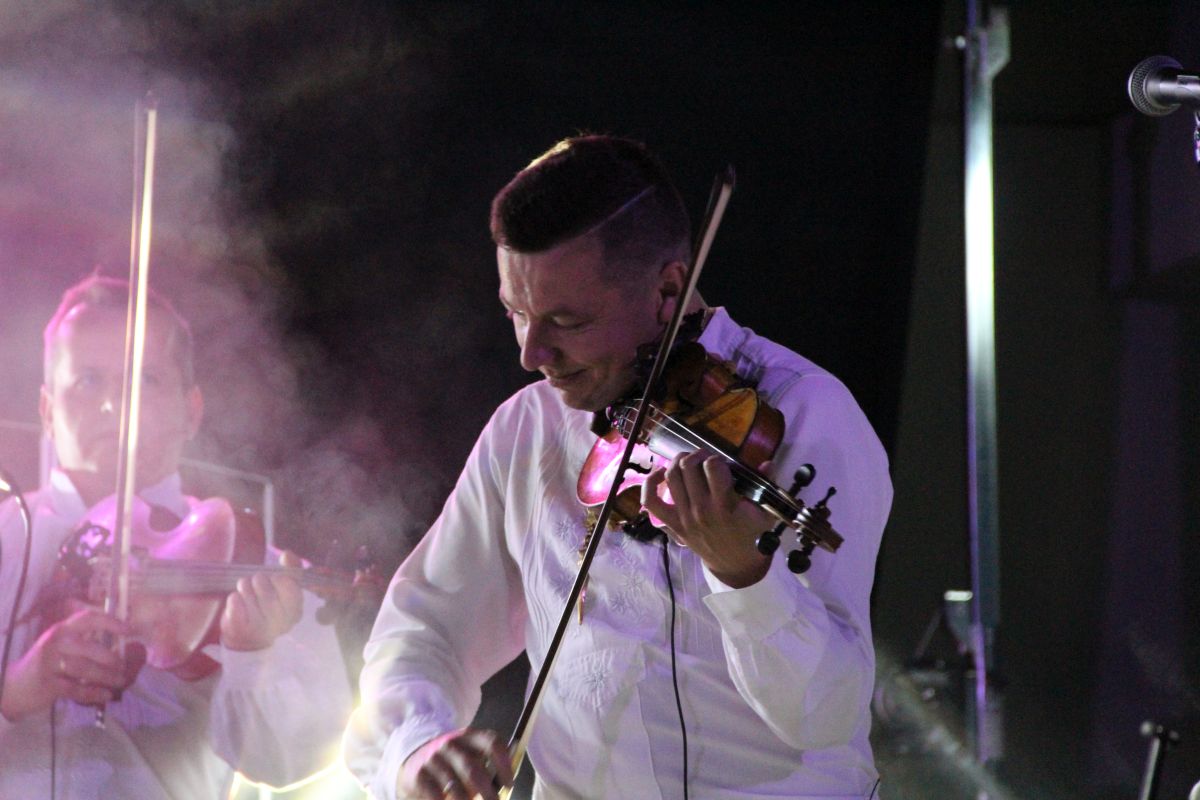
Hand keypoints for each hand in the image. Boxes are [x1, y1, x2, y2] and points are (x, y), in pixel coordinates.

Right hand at [1, 606, 142, 720]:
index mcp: (62, 629)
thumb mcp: (62, 645)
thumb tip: (124, 646)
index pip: (89, 618)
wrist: (16, 685)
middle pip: (91, 649)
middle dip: (112, 659)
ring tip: (119, 682)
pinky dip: (94, 693)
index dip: (111, 622)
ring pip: (85, 670)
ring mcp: (50, 663)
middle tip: (124, 667)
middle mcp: (56, 642)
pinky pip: (76, 689)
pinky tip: (106, 695)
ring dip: (106, 677)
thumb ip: (86, 642)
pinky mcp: (48, 684)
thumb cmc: (48, 663)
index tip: (130, 630)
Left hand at [219, 550, 303, 650]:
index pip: (287, 582)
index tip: (273, 583)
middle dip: (256, 581)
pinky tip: (238, 607)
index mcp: (295, 611)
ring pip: (246, 588)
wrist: (249, 643)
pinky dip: (234, 599)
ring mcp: (260, 627)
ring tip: (246, 597)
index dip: (276, 578)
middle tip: (257, 591)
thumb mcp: (284, 591)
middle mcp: (281, 621)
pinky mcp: (240, 629)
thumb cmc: (268, 610)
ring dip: (244, 588)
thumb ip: (291, 570)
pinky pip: (234, 600)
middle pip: (262, 581)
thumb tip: (286, 553)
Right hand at [398, 727, 513, 799]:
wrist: (415, 760)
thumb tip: (505, 786)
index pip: (492, 743)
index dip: (504, 765)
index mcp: (469, 737)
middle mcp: (450, 744)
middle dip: (487, 793)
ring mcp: (433, 759)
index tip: (509, 784)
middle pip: (474, 770)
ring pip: (455, 787)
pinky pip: (436, 797)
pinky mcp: (418, 775)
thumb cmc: (453, 763)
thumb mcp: (470, 755)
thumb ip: (487, 765)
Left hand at [641, 452, 774, 587]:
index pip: (712, 466)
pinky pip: (651, 502)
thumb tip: (766, 463)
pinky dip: (651, 483)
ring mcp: (683, 517)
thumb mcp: (765, 512)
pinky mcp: (672, 524)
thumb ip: (764, 485)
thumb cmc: (752, 536)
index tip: (722, 464)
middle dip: (697, 455)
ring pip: (671, 476)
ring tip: (689, 462)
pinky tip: (662, 474)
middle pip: (688, 466)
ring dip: (678, 462)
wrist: (735, 565)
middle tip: (705, 459)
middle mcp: (701, 510)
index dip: (717, 459)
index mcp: (725, 506)